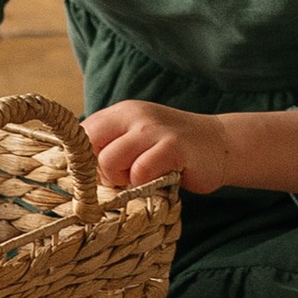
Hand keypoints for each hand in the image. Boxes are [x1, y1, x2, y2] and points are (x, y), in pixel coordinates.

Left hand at [84, 100, 235, 192]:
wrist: (220, 144)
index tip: (96, 176)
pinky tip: (159, 180)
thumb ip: (112, 146)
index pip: (81, 133)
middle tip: (122, 179)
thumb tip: (77, 171)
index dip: (82, 160)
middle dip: (98, 172)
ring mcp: (154, 129)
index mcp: (122, 112)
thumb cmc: (172, 149)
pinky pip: (140, 172)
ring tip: (140, 180)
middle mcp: (134, 115)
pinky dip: (144, 184)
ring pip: (109, 161)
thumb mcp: (138, 138)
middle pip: (89, 147)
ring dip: (121, 180)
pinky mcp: (172, 147)